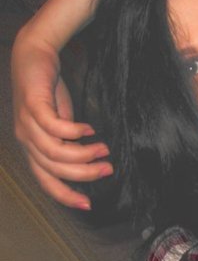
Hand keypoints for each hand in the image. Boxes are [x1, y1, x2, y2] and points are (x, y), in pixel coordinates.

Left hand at [11, 28, 112, 209]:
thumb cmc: (48, 91)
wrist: (34, 56)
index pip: (46, 180)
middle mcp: (26, 140)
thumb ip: (69, 143)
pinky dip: (74, 132)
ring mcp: (27, 123)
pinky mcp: (33, 105)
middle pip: (54, 169)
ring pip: (54, 152)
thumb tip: (89, 161)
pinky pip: (54, 127)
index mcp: (32, 148)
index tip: (88, 204)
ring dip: (83, 155)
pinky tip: (90, 129)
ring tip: (104, 149)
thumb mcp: (61, 123)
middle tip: (108, 169)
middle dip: (83, 174)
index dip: (65, 195)